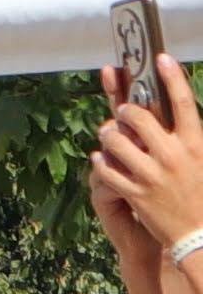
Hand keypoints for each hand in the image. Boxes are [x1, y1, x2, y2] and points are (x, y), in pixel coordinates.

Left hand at [91, 54, 202, 272]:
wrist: (199, 236)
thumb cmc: (201, 193)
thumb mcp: (202, 160)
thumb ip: (183, 136)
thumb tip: (165, 110)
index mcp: (196, 145)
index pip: (182, 103)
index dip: (172, 77)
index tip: (160, 57)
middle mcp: (174, 156)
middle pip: (137, 115)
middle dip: (124, 110)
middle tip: (123, 112)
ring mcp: (152, 175)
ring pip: (114, 139)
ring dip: (107, 134)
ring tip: (110, 136)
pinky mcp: (133, 193)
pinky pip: (104, 166)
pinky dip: (101, 161)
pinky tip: (104, 160)